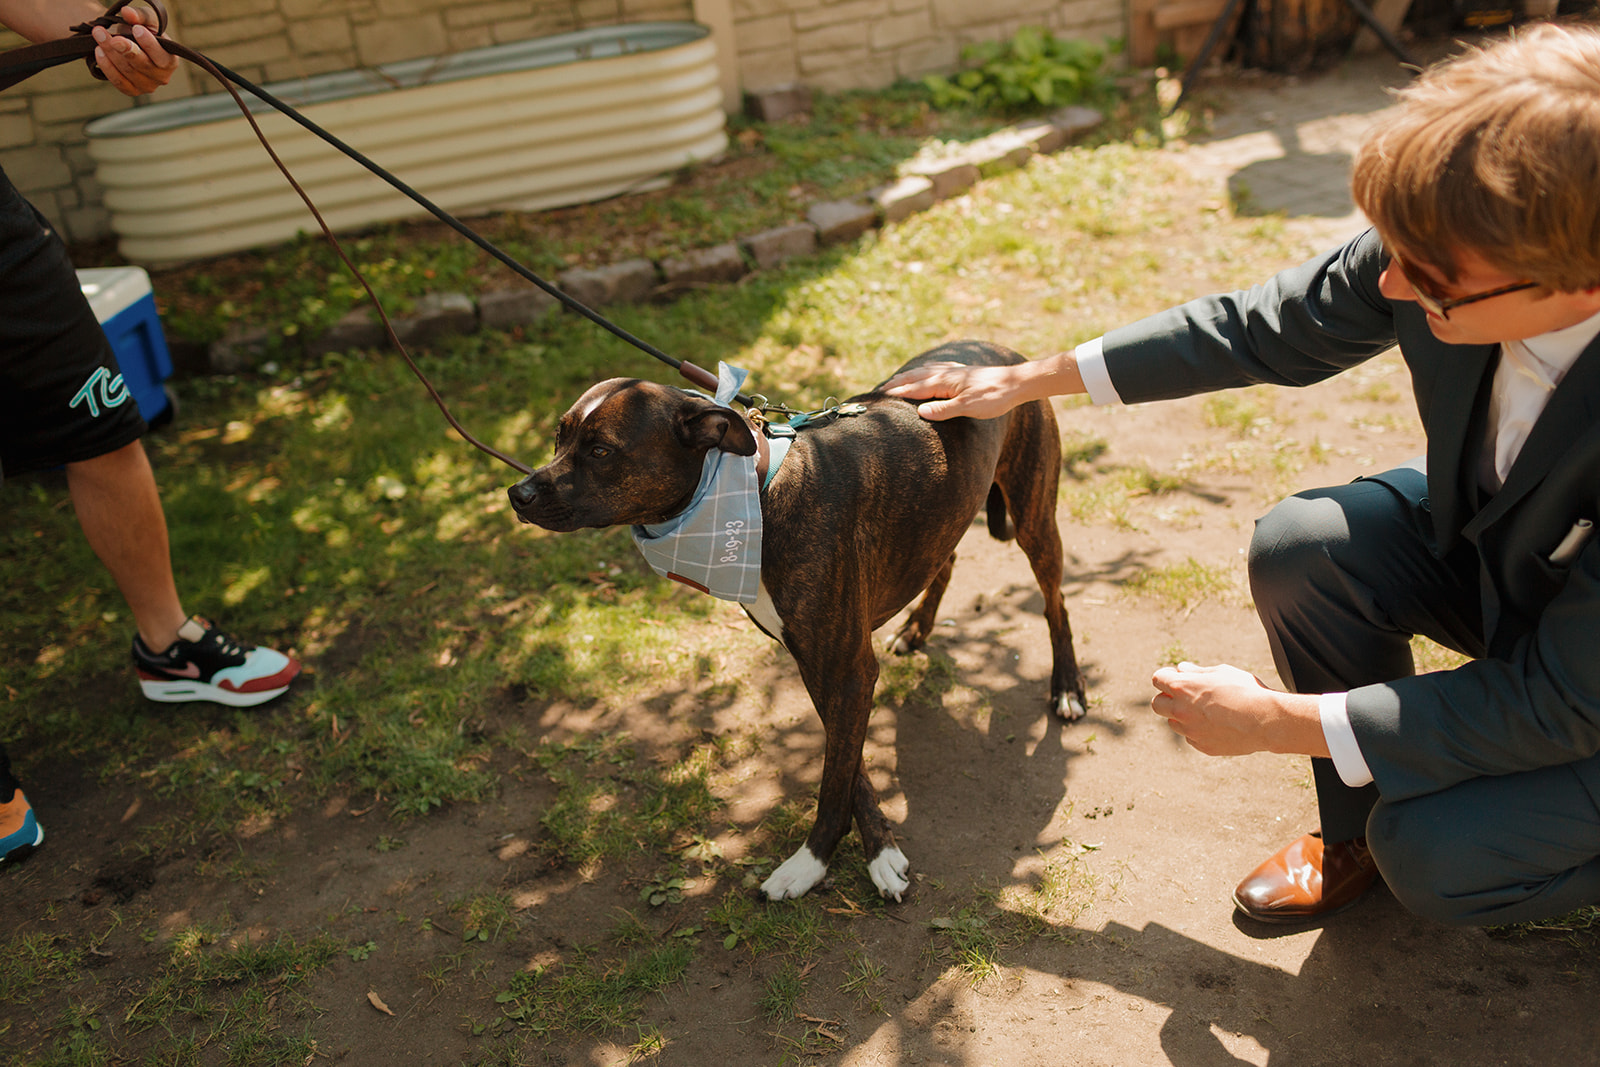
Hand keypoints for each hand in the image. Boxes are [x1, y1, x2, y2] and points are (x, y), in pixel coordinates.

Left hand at [92, 7, 174, 95]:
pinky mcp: (132, 91)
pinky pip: (118, 81)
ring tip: (99, 35)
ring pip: (127, 71)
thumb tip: (127, 13)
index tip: (136, 29)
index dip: (149, 44)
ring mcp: (147, 86)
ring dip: (111, 52)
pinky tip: (98, 51)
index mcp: (170, 61)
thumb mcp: (145, 20)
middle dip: (126, 49)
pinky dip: (107, 66)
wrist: (129, 43)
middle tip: (113, 37)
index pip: (162, 57)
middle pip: (143, 64)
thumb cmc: (142, 30)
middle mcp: (162, 77)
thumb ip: (139, 16)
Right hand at [881, 356, 1071, 420]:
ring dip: (911, 375)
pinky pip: (940, 367)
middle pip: (917, 376)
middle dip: (899, 382)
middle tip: (882, 388)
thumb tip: (920, 412)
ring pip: (927, 370)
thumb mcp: (968, 407)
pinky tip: (929, 367)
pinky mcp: (965, 371)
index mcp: (945, 382)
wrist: (1017, 383)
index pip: (915, 387)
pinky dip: (928, 368)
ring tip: (899, 378)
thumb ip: (943, 410)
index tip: (880, 395)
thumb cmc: (994, 397)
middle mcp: (947, 373)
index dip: (897, 392)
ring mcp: (956, 371)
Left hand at [1150, 662, 1328, 757]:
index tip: (1177, 677)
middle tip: (1185, 696)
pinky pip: (1192, 737)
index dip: (1166, 676)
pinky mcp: (1202, 746)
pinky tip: (1218, 725)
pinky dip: (1199, 731)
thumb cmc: (1246, 690)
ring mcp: (1190, 731)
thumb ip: (1197, 672)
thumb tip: (1181, 669)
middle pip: (1158, 705)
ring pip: (1174, 723)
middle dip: (1167, 699)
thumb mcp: (1221, 672)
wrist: (1265, 720)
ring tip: (1207, 711)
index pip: (1157, 679)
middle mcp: (1180, 710)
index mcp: (1182, 687)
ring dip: (1183, 716)